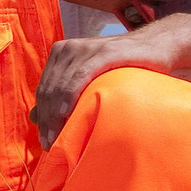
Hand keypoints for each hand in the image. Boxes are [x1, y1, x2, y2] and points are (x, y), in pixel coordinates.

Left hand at [30, 28, 177, 145]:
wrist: (157, 47)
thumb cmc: (123, 68)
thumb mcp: (88, 81)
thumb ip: (62, 94)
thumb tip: (33, 117)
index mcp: (60, 54)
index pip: (44, 90)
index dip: (42, 117)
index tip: (44, 141)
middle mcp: (68, 49)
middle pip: (50, 90)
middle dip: (47, 120)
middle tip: (49, 144)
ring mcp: (85, 48)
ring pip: (61, 85)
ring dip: (56, 114)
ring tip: (57, 137)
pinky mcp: (104, 51)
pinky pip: (80, 75)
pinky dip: (70, 94)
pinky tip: (67, 111)